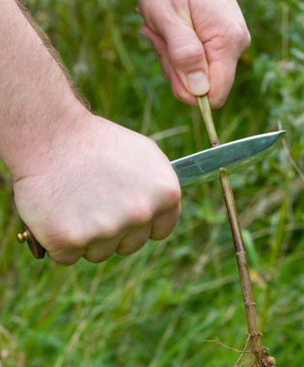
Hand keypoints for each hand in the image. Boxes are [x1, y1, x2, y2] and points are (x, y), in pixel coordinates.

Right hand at [12, 113, 180, 264]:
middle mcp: (141, 214)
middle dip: (112, 231)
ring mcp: (107, 229)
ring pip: (99, 253)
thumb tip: (162, 210)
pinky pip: (67, 256)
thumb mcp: (145, 155)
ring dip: (85, 237)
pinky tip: (56, 213)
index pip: (160, 231)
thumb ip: (158, 188)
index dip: (141, 225)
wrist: (51, 134)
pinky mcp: (70, 240)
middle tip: (93, 202)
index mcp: (166, 194)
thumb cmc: (97, 142)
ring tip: (74, 204)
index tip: (126, 215)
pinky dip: (57, 242)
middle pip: (129, 246)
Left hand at [137, 0, 250, 107]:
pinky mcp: (223, 40)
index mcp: (228, 42)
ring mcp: (231, 42)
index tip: (169, 62)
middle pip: (204, 85)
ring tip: (163, 29)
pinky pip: (200, 60)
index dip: (189, 90)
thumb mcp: (168, 18)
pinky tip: (171, 29)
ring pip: (199, 73)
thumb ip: (183, 55)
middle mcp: (237, 45)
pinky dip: (179, 50)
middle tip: (159, 36)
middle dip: (175, 68)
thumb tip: (199, 91)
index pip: (215, 95)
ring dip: (173, 57)